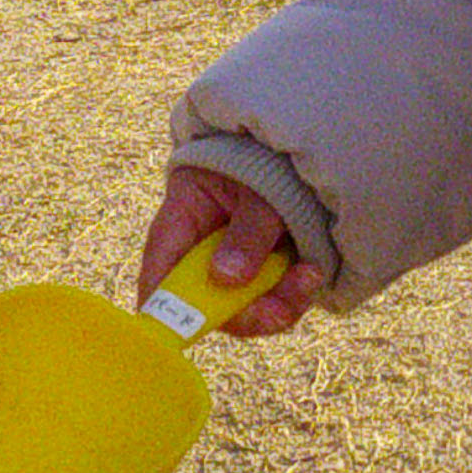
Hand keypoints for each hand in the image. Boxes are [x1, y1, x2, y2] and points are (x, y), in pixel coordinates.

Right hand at [138, 168, 322, 338]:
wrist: (292, 148)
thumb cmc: (261, 158)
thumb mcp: (255, 186)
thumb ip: (246, 231)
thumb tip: (226, 278)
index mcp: (178, 228)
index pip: (158, 281)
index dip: (167, 312)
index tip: (194, 325)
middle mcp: (203, 257)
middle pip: (209, 306)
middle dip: (246, 314)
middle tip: (278, 312)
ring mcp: (236, 268)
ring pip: (248, 308)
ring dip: (280, 304)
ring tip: (310, 275)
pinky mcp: (267, 273)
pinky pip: (275, 300)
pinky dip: (295, 294)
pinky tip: (313, 272)